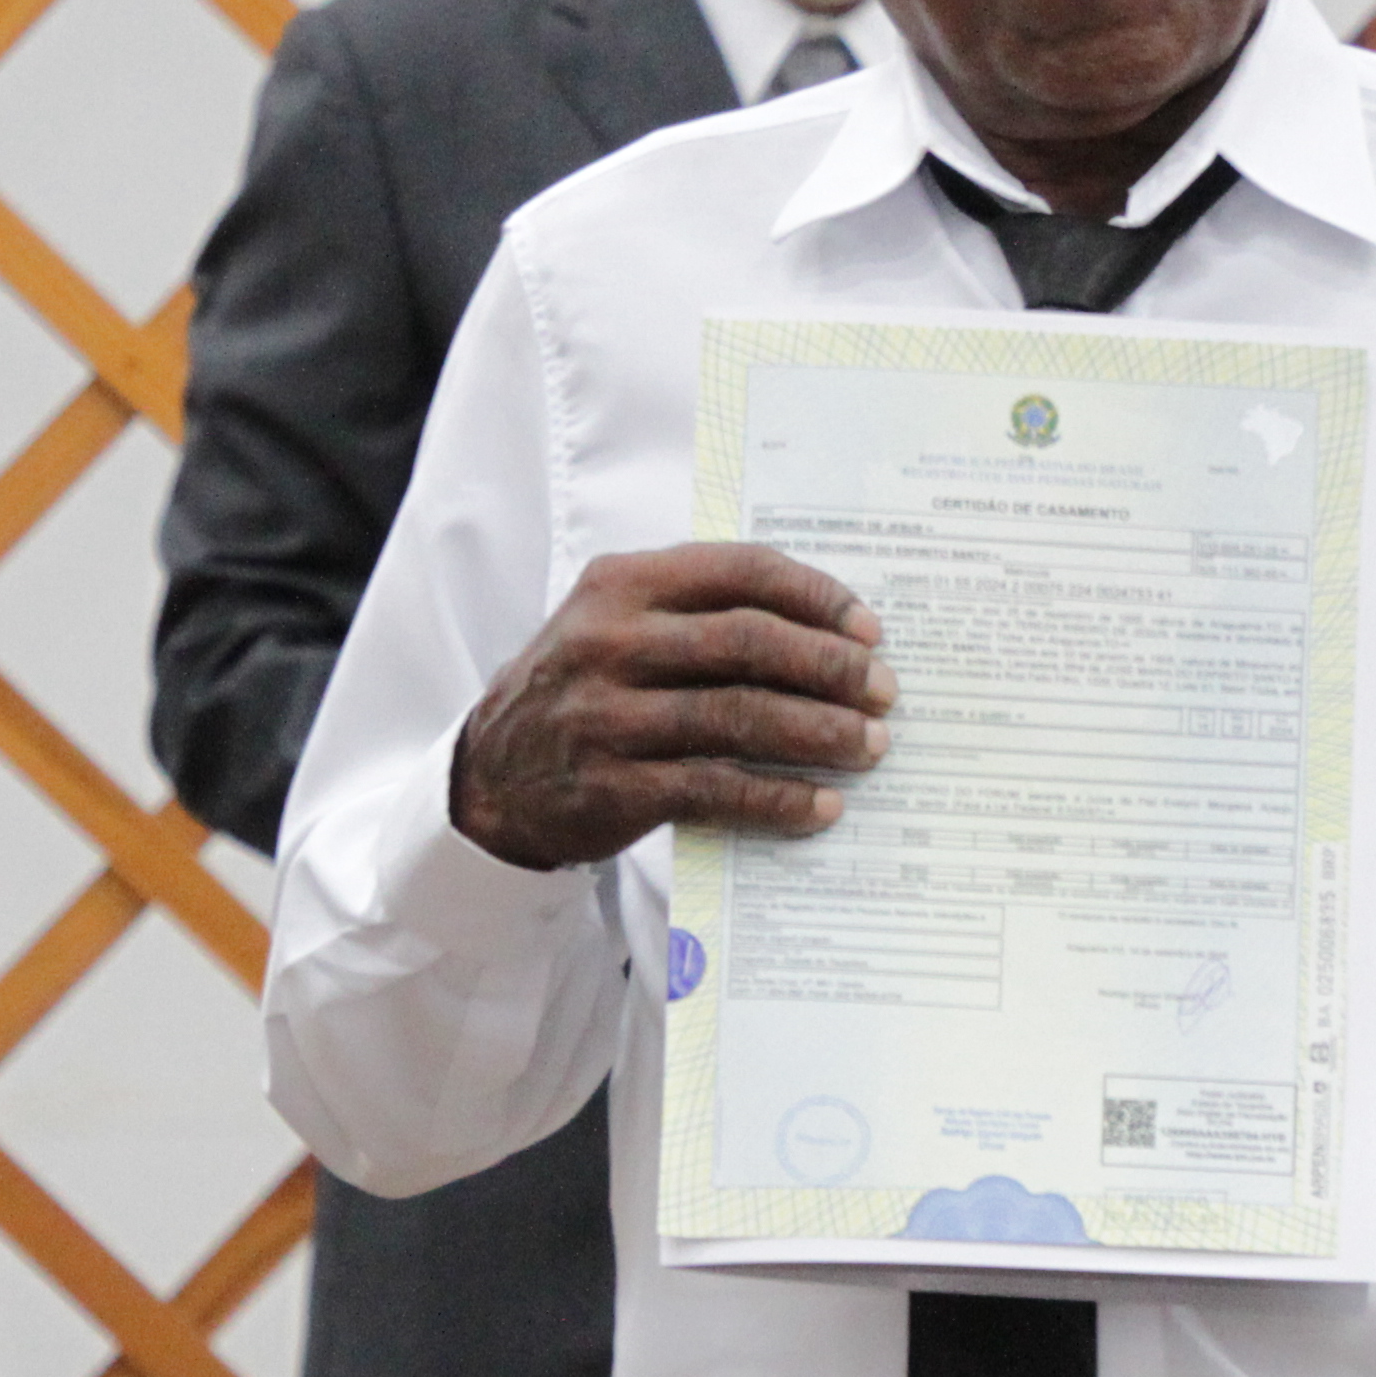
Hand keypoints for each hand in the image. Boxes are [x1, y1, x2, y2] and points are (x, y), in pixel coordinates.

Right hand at [451, 543, 893, 871]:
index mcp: (622, 586)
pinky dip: (778, 798)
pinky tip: (822, 805)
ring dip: (820, 732)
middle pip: (749, 642)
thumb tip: (830, 632)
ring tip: (871, 746)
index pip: (740, 571)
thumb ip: (700, 612)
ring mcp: (607, 717)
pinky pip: (715, 789)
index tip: (869, 629)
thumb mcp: (618, 626)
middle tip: (885, 691)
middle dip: (831, 667)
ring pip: (738, 716)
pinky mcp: (613, 787)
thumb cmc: (583, 690)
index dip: (817, 597)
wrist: (490, 777)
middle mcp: (611, 643)